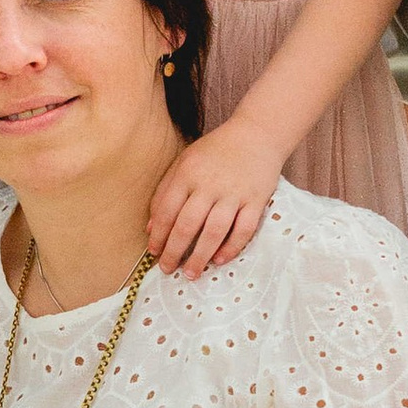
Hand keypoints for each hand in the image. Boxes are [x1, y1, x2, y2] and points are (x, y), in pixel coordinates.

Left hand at [148, 119, 283, 280]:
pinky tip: (219, 260)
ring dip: (200, 256)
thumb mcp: (184, 162)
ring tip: (191, 273)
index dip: (159, 235)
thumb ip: (165, 192)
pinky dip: (232, 247)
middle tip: (167, 269)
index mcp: (188, 173)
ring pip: (214, 231)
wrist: (257, 134)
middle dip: (174, 251)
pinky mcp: (257, 200)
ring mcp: (235, 193)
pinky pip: (244, 229)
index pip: (167, 210)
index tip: (154, 253)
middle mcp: (210, 184)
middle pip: (188, 224)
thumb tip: (150, 228)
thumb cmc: (216, 151)